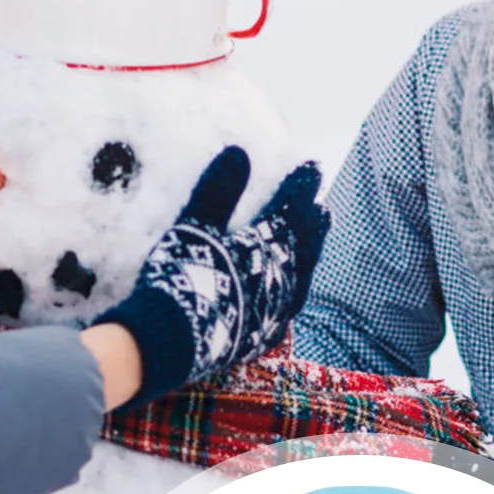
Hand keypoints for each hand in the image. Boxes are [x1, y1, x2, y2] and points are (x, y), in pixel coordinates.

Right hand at [94, 149, 329, 405]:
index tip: (311, 168)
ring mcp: (273, 313)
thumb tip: (238, 152)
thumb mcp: (194, 229)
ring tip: (313, 248)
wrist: (170, 341)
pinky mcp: (260, 338)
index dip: (301, 188)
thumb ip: (218, 192)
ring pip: (300, 280)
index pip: (291, 210)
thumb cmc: (183, 279)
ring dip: (308, 260)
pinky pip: (285, 313)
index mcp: (266, 250)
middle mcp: (279, 281)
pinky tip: (286, 299)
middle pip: (304, 247)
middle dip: (313, 226)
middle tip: (322, 209)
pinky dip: (290, 298)